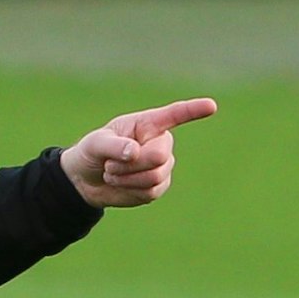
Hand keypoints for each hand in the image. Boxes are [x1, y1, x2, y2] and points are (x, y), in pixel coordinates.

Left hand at [60, 97, 217, 208]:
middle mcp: (161, 142)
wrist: (87, 179)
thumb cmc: (92, 152)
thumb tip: (135, 152)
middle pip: (158, 156)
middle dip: (131, 164)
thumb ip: (113, 146)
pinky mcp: (159, 185)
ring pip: (155, 176)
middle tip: (110, 164)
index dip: (193, 110)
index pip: (175, 115)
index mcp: (148, 124)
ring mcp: (163, 165)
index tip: (211, 106)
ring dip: (126, 178)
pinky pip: (151, 192)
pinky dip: (129, 190)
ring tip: (112, 172)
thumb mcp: (95, 144)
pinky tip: (121, 183)